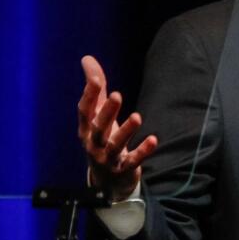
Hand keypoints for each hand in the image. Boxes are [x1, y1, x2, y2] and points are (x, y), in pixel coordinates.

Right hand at [77, 55, 157, 201]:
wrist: (106, 180)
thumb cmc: (101, 139)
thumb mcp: (97, 114)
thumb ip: (96, 88)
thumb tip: (87, 58)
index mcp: (86, 128)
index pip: (84, 110)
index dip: (88, 95)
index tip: (94, 78)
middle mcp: (94, 143)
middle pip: (98, 127)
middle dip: (107, 112)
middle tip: (116, 95)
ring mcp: (107, 158)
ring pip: (115, 145)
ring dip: (126, 131)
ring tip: (137, 117)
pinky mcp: (123, 169)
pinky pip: (133, 160)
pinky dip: (143, 151)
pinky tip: (154, 140)